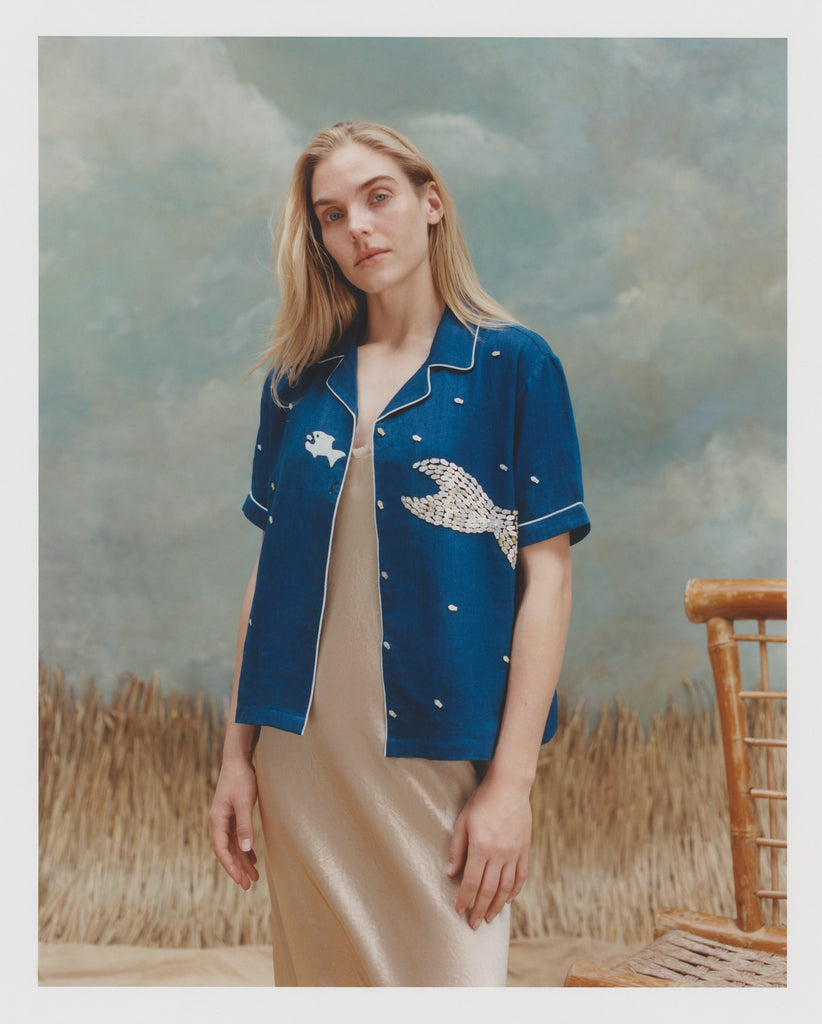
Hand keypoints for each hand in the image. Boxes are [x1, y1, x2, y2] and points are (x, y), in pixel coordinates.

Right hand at [208, 757, 260, 889]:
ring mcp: (225, 818)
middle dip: (237, 869)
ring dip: (242, 860)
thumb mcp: (244, 802)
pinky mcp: (233, 814)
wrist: (238, 760)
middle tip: (248, 886)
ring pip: (233, 845)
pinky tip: (252, 857)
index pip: (221, 850)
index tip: (240, 880)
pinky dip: (244, 848)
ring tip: (253, 876)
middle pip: (227, 851)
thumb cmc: (241, 779)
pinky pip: (237, 837)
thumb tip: (245, 848)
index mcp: (217, 820)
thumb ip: (244, 825)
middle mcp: (219, 822)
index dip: (230, 866)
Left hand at [446, 773, 531, 928]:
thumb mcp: (462, 821)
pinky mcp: (524, 849)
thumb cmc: (482, 801)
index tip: (459, 911)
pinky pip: (520, 875)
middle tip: (474, 924)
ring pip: (506, 887)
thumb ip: (457, 848)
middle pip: (488, 889)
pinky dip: (514, 891)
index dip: (464, 899)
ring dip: (497, 905)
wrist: (510, 786)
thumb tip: (450, 872)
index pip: (470, 881)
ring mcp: (514, 852)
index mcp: (480, 847)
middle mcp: (499, 853)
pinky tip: (508, 900)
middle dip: (479, 909)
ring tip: (490, 917)